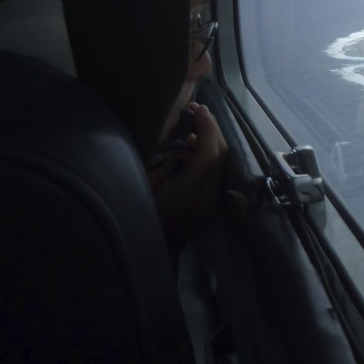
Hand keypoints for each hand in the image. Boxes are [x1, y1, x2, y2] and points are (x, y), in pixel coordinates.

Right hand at [148, 102, 227, 253]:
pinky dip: (212, 154)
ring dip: (213, 140)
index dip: (206, 128)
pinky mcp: (215, 206)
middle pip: (221, 156)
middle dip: (212, 129)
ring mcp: (215, 206)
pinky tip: (197, 145)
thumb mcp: (145, 187)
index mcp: (186, 198)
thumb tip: (189, 143)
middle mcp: (208, 202)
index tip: (196, 108)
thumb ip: (170, 164)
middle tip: (197, 110)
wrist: (151, 254)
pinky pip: (220, 172)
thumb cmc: (138, 218)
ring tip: (196, 122)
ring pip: (224, 163)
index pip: (208, 155)